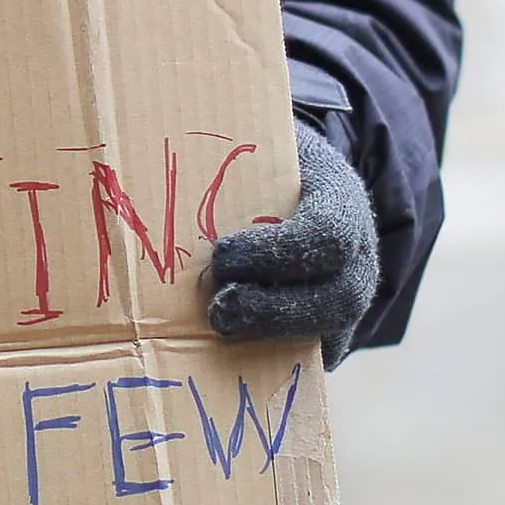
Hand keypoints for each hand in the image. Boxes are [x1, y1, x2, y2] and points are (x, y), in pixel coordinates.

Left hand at [205, 126, 379, 368]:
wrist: (316, 188)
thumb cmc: (276, 166)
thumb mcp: (265, 142)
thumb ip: (228, 148)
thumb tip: (144, 142)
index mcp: (342, 201)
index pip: (326, 235)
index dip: (275, 252)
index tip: (222, 253)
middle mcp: (360, 255)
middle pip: (335, 297)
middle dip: (272, 310)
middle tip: (217, 309)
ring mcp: (354, 297)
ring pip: (330, 333)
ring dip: (271, 337)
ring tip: (220, 328)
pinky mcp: (338, 329)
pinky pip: (320, 358)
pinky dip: (281, 363)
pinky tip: (235, 359)